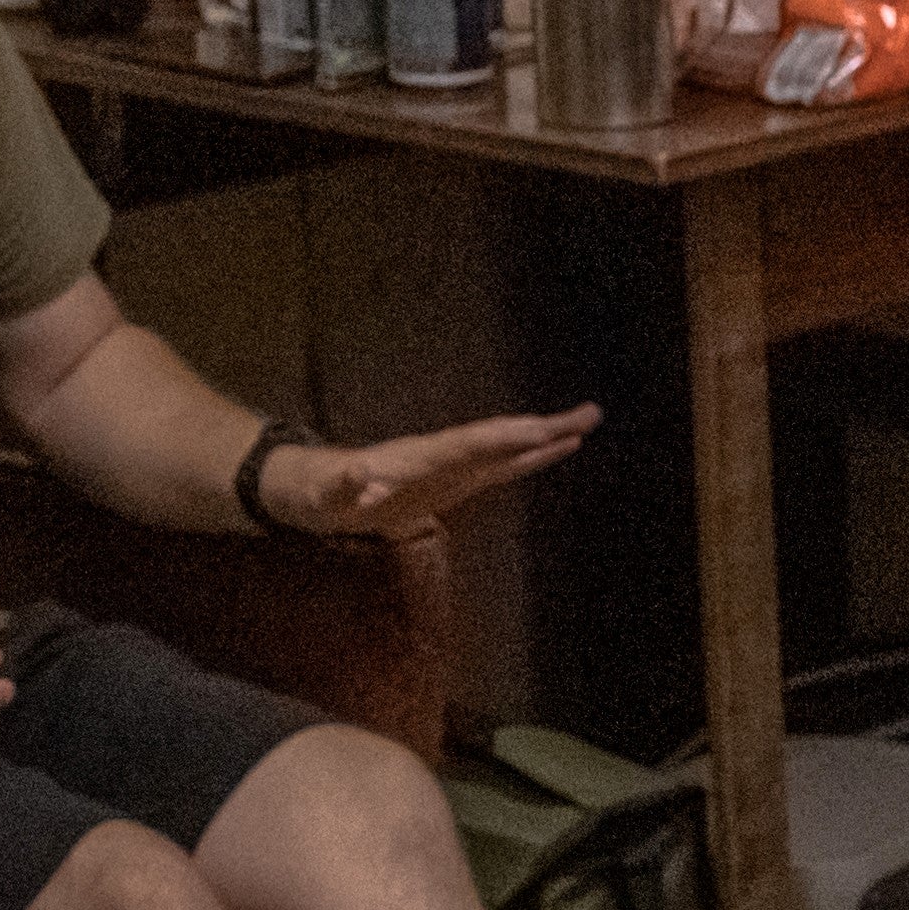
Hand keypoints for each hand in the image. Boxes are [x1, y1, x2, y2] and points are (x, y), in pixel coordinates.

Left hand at [269, 407, 600, 539]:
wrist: (318, 490)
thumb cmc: (323, 494)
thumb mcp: (330, 495)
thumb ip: (348, 487)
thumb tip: (360, 476)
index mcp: (422, 456)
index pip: (472, 444)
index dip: (507, 438)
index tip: (544, 429)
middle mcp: (445, 454)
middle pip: (502, 437)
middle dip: (545, 428)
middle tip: (590, 414)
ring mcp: (453, 466)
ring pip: (509, 449)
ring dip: (547, 437)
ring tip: (586, 424)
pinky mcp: (456, 480)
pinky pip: (503, 465)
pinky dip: (531, 457)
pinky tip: (556, 449)